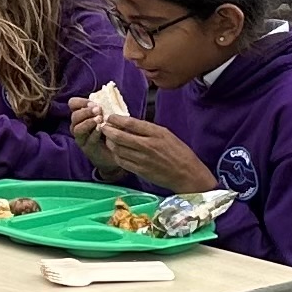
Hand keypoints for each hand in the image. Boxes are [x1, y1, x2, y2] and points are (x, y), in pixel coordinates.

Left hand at [84, 112, 212, 191]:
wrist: (187, 174)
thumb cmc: (179, 152)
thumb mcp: (166, 134)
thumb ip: (148, 129)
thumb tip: (129, 124)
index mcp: (156, 133)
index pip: (130, 123)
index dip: (116, 119)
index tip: (110, 117)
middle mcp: (147, 146)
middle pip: (119, 136)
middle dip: (107, 130)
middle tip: (104, 127)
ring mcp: (142, 159)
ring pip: (117, 149)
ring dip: (110, 142)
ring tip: (108, 138)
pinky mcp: (140, 171)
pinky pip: (122, 161)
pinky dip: (116, 155)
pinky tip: (116, 151)